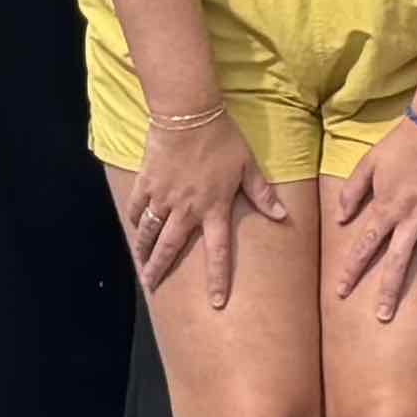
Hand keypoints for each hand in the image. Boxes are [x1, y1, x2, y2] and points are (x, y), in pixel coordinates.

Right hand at [120, 113, 290, 307]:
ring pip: (148, 232)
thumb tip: (282, 215)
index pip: (218, 252)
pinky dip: (134, 220)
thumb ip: (262, 194)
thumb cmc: (222, 139)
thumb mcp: (248, 166)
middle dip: (158, 270)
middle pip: (169, 248)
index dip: (218, 279)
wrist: (189, 114)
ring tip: (141, 264)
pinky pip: (136, 208)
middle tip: (151, 286)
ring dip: (143, 250)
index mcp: (213, 209)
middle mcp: (186, 210)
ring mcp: (163, 197)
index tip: (216, 302)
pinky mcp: (147, 183)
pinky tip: (133, 228)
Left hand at [325, 115, 416, 322]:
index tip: (341, 291)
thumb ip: (352, 191)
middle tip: (384, 316)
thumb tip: (341, 218)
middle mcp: (411, 219)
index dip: (351, 269)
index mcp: (386, 209)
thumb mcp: (368, 163)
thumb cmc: (401, 144)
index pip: (365, 245)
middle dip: (390, 291)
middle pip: (398, 261)